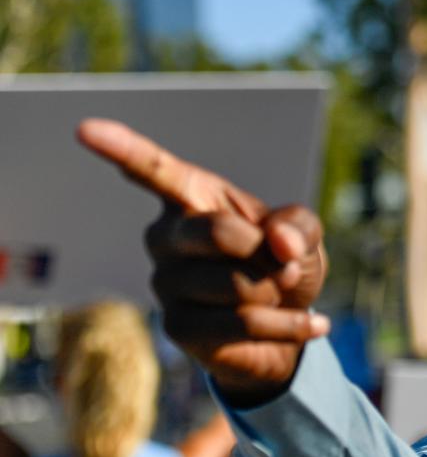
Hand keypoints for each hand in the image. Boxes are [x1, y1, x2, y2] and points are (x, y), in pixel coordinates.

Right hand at [77, 119, 330, 405]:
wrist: (288, 320)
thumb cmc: (285, 262)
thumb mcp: (304, 234)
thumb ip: (299, 226)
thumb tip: (281, 244)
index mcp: (191, 197)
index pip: (153, 170)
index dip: (122, 149)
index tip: (87, 129)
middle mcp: (166, 237)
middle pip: (219, 233)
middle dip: (269, 253)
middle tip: (286, 264)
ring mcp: (166, 283)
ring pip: (236, 285)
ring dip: (278, 291)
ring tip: (280, 292)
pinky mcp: (176, 327)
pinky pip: (242, 324)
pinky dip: (287, 325)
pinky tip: (310, 324)